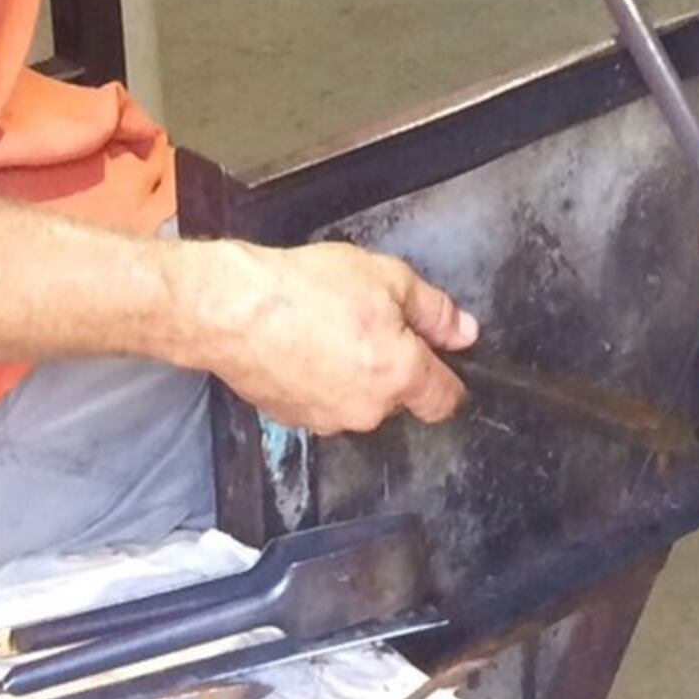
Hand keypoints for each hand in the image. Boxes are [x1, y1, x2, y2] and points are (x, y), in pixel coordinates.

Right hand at [179, 237, 476, 433]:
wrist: (234, 310)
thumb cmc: (306, 291)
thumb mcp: (388, 279)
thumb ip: (435, 310)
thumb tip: (464, 332)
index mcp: (398, 376)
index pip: (444, 400)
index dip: (450, 379)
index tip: (443, 361)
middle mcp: (366, 410)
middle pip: (398, 396)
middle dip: (394, 364)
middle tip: (371, 322)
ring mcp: (326, 420)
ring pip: (359, 400)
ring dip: (356, 374)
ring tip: (332, 330)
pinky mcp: (292, 419)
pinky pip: (323, 401)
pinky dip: (321, 380)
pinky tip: (305, 346)